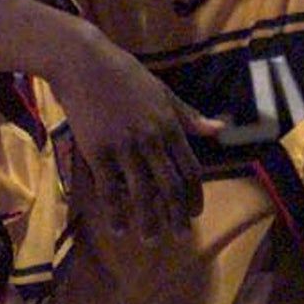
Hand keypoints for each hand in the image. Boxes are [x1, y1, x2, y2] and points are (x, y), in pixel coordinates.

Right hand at [59, 27, 222, 239]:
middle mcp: (152, 140)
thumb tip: (219, 129)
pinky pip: (110, 189)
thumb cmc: (125, 75)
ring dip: (149, 221)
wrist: (84, 63)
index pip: (190, 169)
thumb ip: (189, 116)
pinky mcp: (98, 151)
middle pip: (171, 186)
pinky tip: (119, 228)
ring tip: (151, 240)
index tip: (195, 213)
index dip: (194, 195)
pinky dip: (116, 211)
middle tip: (179, 235)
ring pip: (142, 193)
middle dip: (177, 215)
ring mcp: (124, 147)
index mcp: (170, 126)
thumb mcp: (164, 92)